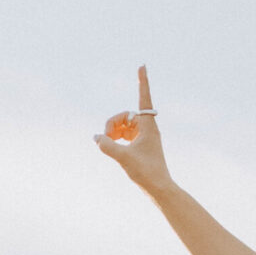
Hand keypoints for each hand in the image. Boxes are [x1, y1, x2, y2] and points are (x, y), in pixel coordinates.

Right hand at [94, 65, 175, 196]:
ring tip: (108, 142)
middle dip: (113, 123)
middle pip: (126, 115)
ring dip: (113, 131)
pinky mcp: (141, 145)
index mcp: (148, 126)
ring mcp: (145, 137)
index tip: (143, 66)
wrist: (159, 188)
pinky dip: (117, 137)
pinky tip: (109, 144)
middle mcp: (148, 128)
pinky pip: (126, 134)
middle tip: (106, 137)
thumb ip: (107, 145)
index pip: (144, 99)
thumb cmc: (146, 172)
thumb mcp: (123, 157)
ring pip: (125, 125)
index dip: (142, 82)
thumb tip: (96, 137)